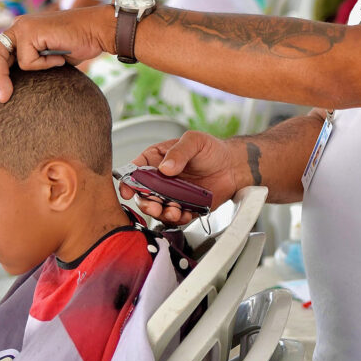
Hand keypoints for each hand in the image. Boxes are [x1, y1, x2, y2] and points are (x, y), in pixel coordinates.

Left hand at [0, 5, 113, 107]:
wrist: (98, 31)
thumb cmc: (80, 45)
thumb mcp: (51, 60)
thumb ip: (33, 66)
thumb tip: (17, 89)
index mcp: (20, 36)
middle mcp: (18, 30)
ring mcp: (22, 28)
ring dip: (1, 80)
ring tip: (4, 99)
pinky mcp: (29, 30)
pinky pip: (27, 61)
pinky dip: (44, 65)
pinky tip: (59, 58)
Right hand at [122, 131, 247, 225]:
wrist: (233, 166)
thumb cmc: (212, 149)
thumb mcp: (194, 141)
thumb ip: (179, 152)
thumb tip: (165, 167)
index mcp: (157, 159)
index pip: (135, 170)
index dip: (128, 181)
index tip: (128, 190)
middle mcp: (161, 179)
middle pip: (143, 194)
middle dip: (146, 202)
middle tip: (154, 204)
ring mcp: (171, 194)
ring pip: (157, 208)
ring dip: (161, 213)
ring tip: (173, 210)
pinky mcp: (184, 207)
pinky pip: (175, 217)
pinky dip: (177, 219)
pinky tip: (183, 214)